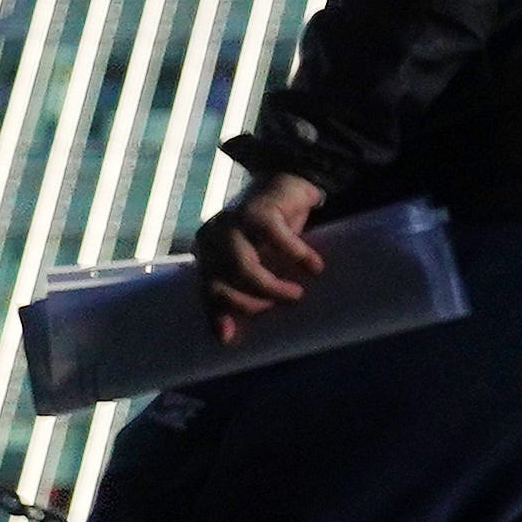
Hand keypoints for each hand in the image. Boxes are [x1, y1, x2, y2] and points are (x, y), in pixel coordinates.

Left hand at [194, 175, 328, 335]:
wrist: (287, 183)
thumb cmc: (271, 231)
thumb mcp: (254, 262)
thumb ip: (240, 290)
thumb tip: (226, 338)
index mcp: (206, 251)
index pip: (207, 288)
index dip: (217, 313)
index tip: (230, 337)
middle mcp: (213, 237)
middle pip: (223, 281)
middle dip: (251, 302)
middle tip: (280, 305)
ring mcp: (234, 222)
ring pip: (243, 266)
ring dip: (272, 286)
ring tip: (297, 294)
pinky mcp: (260, 211)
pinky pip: (278, 241)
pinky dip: (299, 256)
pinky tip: (315, 266)